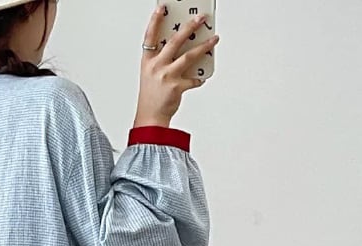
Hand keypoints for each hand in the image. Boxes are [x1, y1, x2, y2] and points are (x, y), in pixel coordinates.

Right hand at [134, 7, 218, 127]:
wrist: (150, 118)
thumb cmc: (151, 97)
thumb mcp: (151, 75)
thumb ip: (163, 60)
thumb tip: (182, 48)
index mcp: (148, 62)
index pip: (150, 36)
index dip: (155, 21)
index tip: (162, 8)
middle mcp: (157, 67)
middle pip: (175, 41)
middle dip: (190, 27)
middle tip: (200, 18)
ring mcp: (167, 76)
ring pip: (189, 56)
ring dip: (204, 46)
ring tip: (214, 39)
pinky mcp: (177, 87)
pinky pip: (194, 79)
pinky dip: (199, 78)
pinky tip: (202, 76)